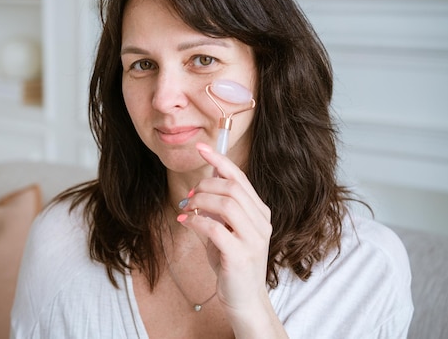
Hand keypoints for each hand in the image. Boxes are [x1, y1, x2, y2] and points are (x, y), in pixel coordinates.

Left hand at [177, 142, 285, 337]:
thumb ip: (220, 206)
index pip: (240, 178)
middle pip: (231, 188)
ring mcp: (254, 239)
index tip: (201, 148)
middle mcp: (261, 222)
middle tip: (188, 197)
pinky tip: (185, 221)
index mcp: (260, 212)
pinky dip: (196, 221)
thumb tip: (207, 177)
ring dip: (200, 201)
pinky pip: (215, 228)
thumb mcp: (226, 228)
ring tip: (187, 208)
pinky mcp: (240, 255)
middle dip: (204, 186)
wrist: (244, 298)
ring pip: (226, 204)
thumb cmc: (232, 261)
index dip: (219, 160)